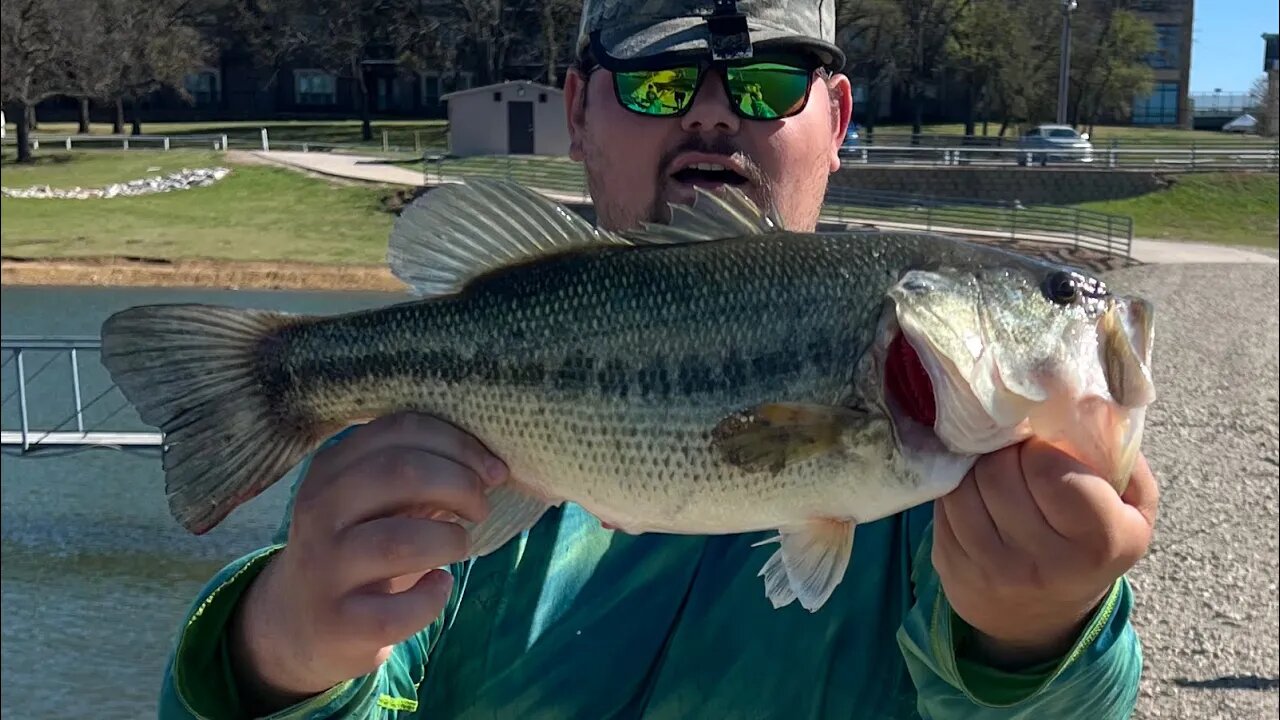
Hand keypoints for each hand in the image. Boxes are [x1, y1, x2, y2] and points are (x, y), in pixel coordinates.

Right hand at [228, 413, 508, 712]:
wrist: (301, 623)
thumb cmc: (359, 546)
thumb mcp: (374, 501)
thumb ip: (418, 473)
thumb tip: (489, 466)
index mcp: (330, 468)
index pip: (400, 429)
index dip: (459, 444)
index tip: (493, 470)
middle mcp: (319, 511)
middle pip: (402, 472)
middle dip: (461, 485)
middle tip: (481, 508)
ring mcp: (323, 568)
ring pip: (401, 541)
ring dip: (450, 540)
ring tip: (458, 546)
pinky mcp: (338, 622)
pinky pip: (400, 609)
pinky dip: (434, 596)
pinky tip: (438, 586)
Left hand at [932, 438, 1157, 669]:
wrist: (1040, 615)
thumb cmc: (1091, 542)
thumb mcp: (1130, 507)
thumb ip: (1120, 455)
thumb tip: (1087, 401)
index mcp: (1099, 541)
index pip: (1047, 467)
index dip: (1040, 446)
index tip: (1044, 448)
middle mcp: (1043, 564)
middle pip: (999, 471)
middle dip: (1006, 451)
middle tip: (1016, 453)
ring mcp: (992, 569)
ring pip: (964, 483)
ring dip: (977, 466)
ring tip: (996, 470)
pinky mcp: (951, 568)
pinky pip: (942, 503)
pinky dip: (956, 488)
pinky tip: (976, 493)